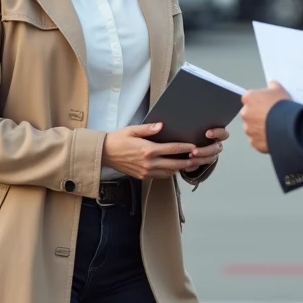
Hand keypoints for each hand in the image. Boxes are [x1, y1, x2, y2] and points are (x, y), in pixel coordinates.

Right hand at [102, 122, 223, 179]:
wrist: (104, 154)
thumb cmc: (118, 140)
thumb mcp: (132, 130)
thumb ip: (148, 129)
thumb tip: (161, 126)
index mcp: (148, 150)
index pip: (172, 149)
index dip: (185, 148)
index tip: (195, 146)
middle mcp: (149, 163)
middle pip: (175, 164)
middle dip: (188, 162)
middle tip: (199, 158)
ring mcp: (146, 171)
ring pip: (169, 173)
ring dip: (179, 168)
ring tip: (190, 163)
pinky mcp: (143, 176)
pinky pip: (160, 176)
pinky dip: (169, 172)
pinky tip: (173, 167)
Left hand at [240, 82, 291, 153]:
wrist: (289, 126)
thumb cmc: (283, 106)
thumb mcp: (280, 90)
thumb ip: (273, 86)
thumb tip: (271, 85)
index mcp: (249, 98)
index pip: (250, 98)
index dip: (259, 101)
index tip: (267, 104)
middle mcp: (245, 113)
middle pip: (249, 113)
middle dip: (257, 115)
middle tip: (271, 116)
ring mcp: (248, 129)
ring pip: (252, 128)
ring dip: (259, 128)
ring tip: (274, 128)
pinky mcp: (253, 142)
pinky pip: (257, 140)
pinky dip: (262, 139)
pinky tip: (273, 136)